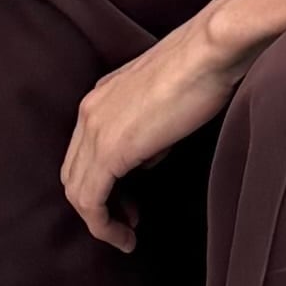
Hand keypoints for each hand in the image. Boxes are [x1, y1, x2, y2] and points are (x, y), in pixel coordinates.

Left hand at [59, 17, 251, 253]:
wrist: (211, 50)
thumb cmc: (202, 68)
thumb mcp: (166, 104)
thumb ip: (148, 131)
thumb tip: (147, 157)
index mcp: (100, 97)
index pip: (84, 153)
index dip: (102, 185)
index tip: (129, 203)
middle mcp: (89, 112)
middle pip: (74, 175)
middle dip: (98, 205)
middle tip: (128, 221)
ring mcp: (94, 129)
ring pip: (77, 191)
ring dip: (99, 220)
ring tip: (125, 235)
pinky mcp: (108, 149)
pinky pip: (90, 200)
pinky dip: (103, 225)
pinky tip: (124, 235)